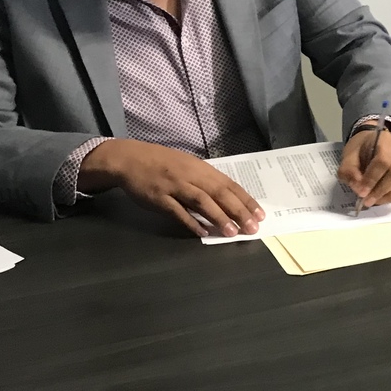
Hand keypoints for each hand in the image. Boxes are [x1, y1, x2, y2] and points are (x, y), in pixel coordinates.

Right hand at [78, 139, 264, 237]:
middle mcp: (191, 175)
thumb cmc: (163, 163)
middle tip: (252, 227)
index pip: (230, 185)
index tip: (260, 214)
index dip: (246, 200)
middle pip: (219, 193)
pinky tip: (202, 232)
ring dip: (218, 217)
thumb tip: (228, 199)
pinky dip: (190, 222)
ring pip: (201, 201)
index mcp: (201, 168)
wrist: (130, 159)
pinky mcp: (159, 197)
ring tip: (232, 232)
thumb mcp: (188, 166)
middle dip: (238, 211)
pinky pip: (177, 211)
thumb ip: (206, 182)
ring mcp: (175, 186)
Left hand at [338, 128, 390, 208]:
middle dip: (380, 190)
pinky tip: (378, 198)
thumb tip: (358, 187)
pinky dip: (389, 196)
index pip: (383, 161)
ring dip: (385, 194)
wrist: (370, 142)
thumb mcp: (348, 154)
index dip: (372, 178)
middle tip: (366, 200)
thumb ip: (349, 170)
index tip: (362, 192)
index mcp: (384, 140)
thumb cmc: (360, 147)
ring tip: (371, 201)